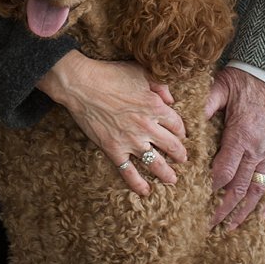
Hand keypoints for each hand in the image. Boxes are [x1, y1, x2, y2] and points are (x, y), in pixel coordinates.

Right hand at [38, 51, 186, 195]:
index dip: (182, 131)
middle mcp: (147, 127)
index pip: (177, 124)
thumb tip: (171, 98)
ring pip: (155, 163)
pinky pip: (129, 172)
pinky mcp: (114, 150)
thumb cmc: (110, 75)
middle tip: (183, 159)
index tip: (181, 135)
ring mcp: (131, 141)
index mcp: (155, 107)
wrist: (81, 85)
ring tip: (172, 179)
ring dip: (166, 173)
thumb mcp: (140, 72)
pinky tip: (145, 191)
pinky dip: (138, 184)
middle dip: (180, 154)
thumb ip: (159, 84)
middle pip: (172, 146)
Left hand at [206, 67, 264, 228]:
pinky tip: (258, 218)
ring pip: (257, 190)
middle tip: (207, 224)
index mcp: (241, 134)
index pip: (225, 169)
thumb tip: (182, 121)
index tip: (197, 200)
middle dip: (223, 208)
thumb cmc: (243, 82)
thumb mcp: (220, 88)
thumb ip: (203, 105)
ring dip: (243, 212)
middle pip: (239, 186)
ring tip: (229, 228)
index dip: (212, 187)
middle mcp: (257, 149)